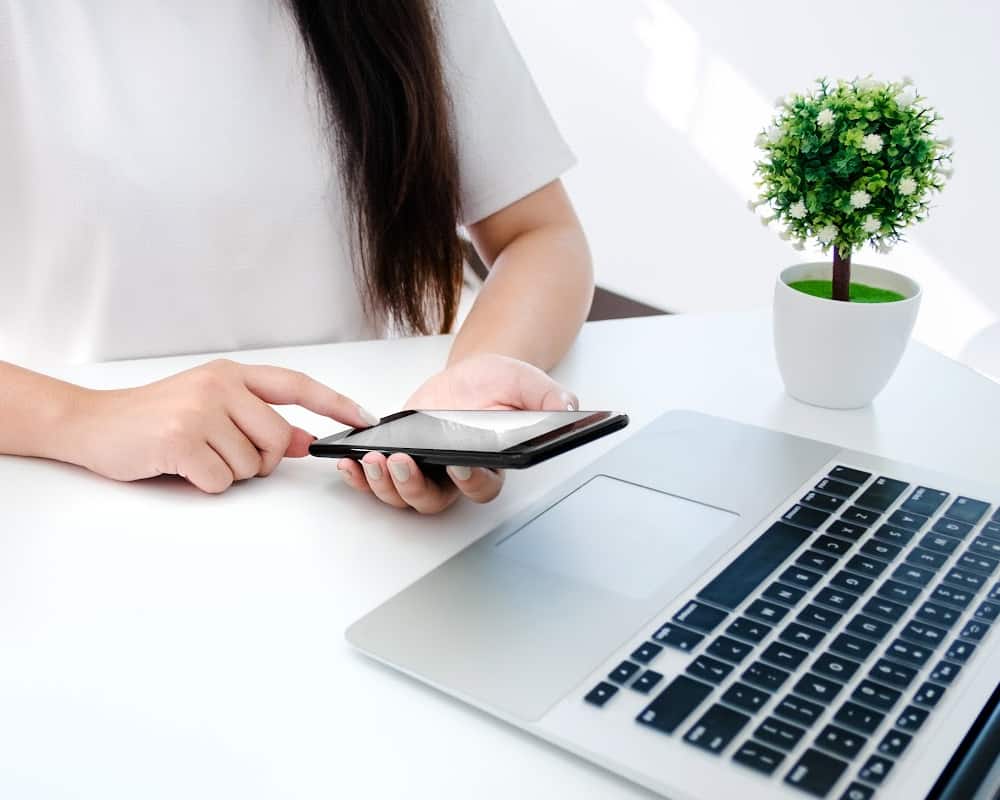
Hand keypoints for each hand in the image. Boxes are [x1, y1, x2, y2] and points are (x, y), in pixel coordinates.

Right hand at [67, 359, 377, 492]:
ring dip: (227, 473)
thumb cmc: (155, 417)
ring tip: (195, 455)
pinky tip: (181, 467)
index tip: (363, 419)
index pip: (297, 385)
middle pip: (278, 438)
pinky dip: (206, 484)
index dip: (334, 404)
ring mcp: (200, 410)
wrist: (93, 424)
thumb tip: (305, 440)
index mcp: (232, 374)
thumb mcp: (212, 409)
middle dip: (260, 460)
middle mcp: (220, 385)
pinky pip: (222, 481)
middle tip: (224, 455)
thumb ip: (259, 421)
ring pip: (251, 464)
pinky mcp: (181, 439)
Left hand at [337, 353, 577, 512]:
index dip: (470, 480)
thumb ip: (546, 396)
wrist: (473, 377)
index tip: (458, 464)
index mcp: (489, 465)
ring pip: (402, 496)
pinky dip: (360, 477)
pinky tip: (349, 462)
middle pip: (433, 500)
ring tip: (371, 461)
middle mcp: (455, 477)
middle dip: (412, 488)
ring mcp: (426, 471)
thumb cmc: (499, 386)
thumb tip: (569, 407)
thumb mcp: (525, 383)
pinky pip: (377, 479)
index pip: (481, 486)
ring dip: (383, 485)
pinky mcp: (400, 458)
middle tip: (401, 464)